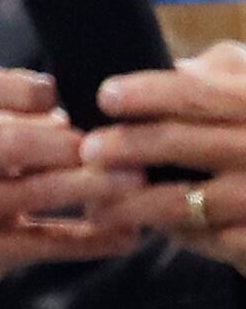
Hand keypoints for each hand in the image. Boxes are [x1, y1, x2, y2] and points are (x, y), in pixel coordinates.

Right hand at [0, 66, 145, 300]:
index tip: (60, 95)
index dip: (25, 89)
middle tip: (118, 141)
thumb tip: (78, 108)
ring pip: (31, 194)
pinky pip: (39, 244)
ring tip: (134, 182)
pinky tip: (122, 237)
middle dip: (69, 141)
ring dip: (90, 187)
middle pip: (11, 143)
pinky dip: (86, 242)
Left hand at [85, 41, 245, 265]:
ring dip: (127, 203)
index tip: (106, 95)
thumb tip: (173, 68)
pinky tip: (134, 230)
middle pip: (178, 143)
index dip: (149, 93)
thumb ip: (222, 76)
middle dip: (125, 146)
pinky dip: (162, 234)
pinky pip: (197, 240)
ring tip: (92, 204)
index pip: (197, 94)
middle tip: (86, 149)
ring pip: (177, 202)